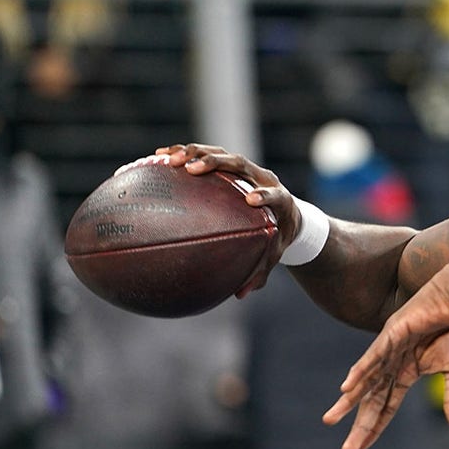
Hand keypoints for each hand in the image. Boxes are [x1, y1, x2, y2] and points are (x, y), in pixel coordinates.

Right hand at [155, 143, 300, 296]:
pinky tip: (158, 156)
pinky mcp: (233, 165)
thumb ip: (260, 273)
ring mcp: (247, 169)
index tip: (250, 199)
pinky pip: (209, 154)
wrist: (289, 213)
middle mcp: (262, 178)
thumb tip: (240, 295)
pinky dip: (186, 153)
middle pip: (241, 163)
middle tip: (193, 169)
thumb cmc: (278, 236)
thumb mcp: (274, 255)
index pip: (273, 194)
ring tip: (170, 159)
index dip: (264, 194)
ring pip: (222, 154)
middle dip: (217, 164)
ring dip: (196, 153)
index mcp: (279, 200)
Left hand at [323, 264, 448, 448]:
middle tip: (346, 448)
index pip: (386, 406)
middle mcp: (393, 363)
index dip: (374, 428)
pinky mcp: (392, 333)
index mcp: (406, 373)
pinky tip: (347, 388)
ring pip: (366, 380)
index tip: (360, 447)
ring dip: (349, 400)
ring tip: (332, 418)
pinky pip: (373, 356)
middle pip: (372, 399)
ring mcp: (390, 348)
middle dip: (359, 423)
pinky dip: (360, 371)